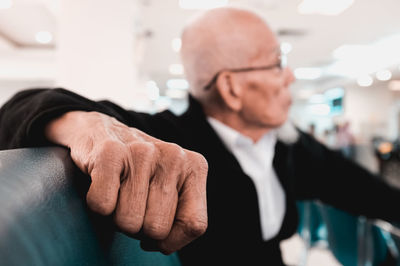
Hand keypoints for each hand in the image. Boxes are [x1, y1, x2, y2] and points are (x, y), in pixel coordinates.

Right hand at [45, 111, 207, 253]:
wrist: (101, 131)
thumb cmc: (140, 172)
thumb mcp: (171, 188)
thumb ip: (181, 216)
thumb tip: (161, 244)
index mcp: (195, 167)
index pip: (194, 226)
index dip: (170, 240)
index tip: (154, 227)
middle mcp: (173, 156)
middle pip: (157, 229)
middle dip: (139, 226)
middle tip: (132, 202)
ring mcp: (142, 152)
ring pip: (129, 222)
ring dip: (117, 216)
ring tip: (119, 192)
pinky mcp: (109, 152)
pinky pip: (103, 206)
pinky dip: (98, 206)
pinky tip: (103, 184)